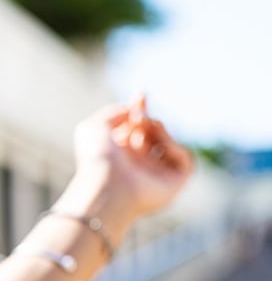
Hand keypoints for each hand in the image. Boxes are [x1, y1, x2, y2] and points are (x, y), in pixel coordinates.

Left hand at [72, 95, 194, 218]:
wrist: (107, 183)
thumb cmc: (98, 158)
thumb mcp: (95, 127)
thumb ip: (115, 112)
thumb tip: (135, 109)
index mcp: (118, 154)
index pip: (134, 128)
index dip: (139, 110)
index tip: (141, 95)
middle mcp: (136, 165)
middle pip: (153, 132)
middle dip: (148, 120)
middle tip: (139, 119)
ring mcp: (155, 175)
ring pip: (169, 143)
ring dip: (160, 131)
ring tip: (146, 131)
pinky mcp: (172, 185)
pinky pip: (186, 160)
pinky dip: (176, 148)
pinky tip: (162, 147)